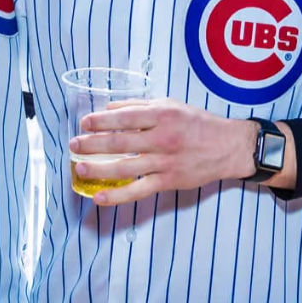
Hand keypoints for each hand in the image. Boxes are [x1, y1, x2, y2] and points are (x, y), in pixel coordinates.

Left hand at [68, 98, 256, 205]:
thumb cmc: (198, 123)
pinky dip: (118, 196)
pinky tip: (100, 197)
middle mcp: (163, 138)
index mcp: (162, 115)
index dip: (101, 121)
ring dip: (98, 169)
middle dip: (92, 144)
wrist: (228, 147)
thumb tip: (109, 108)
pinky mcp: (169, 181)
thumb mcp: (171, 105)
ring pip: (125, 167)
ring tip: (79, 167)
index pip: (124, 118)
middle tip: (73, 145)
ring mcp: (165, 162)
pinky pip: (138, 190)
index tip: (84, 123)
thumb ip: (139, 106)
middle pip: (120, 143)